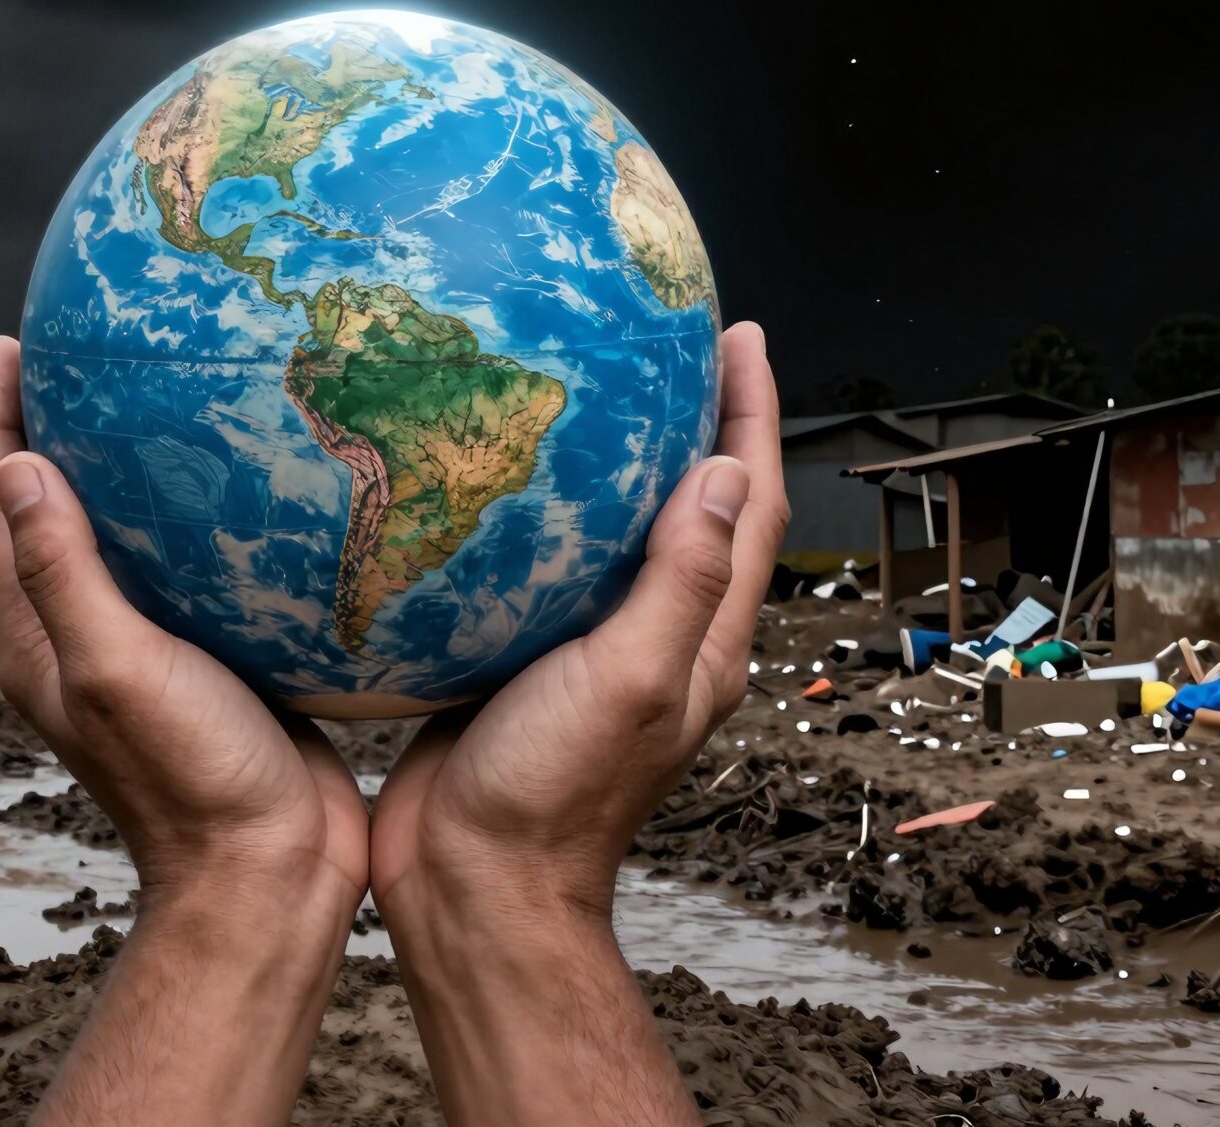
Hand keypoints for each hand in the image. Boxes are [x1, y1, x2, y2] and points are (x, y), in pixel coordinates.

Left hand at [0, 336, 364, 1125]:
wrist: (271, 873)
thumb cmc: (190, 779)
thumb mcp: (117, 668)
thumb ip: (67, 573)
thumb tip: (19, 466)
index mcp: (43, 635)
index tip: (15, 345)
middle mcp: (83, 635)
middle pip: (48, 509)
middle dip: (52, 427)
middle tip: (81, 349)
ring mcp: (145, 648)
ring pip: (120, 536)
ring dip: (123, 465)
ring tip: (158, 393)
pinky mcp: (209, 659)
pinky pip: (188, 567)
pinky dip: (195, 514)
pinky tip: (244, 483)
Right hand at [369, 323, 786, 1126]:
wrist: (469, 883)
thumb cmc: (554, 795)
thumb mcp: (629, 677)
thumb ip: (679, 580)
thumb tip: (724, 471)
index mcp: (700, 640)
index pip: (748, 506)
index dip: (750, 415)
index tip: (738, 335)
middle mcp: (656, 636)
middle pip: (696, 505)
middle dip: (695, 419)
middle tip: (668, 337)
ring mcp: (590, 648)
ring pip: (620, 530)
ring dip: (620, 457)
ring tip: (589, 381)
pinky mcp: (523, 656)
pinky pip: (545, 562)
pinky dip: (543, 505)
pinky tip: (495, 472)